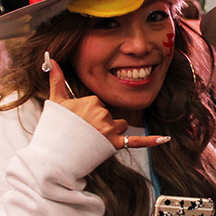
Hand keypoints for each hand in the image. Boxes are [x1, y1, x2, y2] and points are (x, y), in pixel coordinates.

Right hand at [46, 58, 169, 150]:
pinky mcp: (114, 144)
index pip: (98, 103)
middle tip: (81, 133)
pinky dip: (150, 141)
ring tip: (91, 140)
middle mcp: (102, 113)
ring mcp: (108, 130)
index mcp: (91, 101)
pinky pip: (136, 141)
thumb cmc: (54, 128)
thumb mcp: (55, 100)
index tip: (76, 121)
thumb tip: (51, 59)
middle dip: (98, 122)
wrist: (54, 156)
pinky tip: (164, 139)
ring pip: (119, 125)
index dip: (88, 113)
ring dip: (110, 131)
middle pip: (108, 114)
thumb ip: (57, 78)